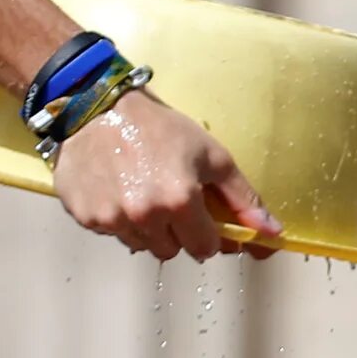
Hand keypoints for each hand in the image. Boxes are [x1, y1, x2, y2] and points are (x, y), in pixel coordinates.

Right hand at [51, 89, 282, 261]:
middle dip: (176, 232)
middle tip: (169, 199)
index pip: (204, 248)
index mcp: (179, 202)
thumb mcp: (211, 155)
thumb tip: (272, 231)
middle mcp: (144, 216)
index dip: (207, 234)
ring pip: (140, 244)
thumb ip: (242, 198)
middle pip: (171, 251)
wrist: (98, 106)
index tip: (201, 217)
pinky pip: (110, 232)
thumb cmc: (160, 127)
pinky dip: (117, 218)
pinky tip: (117, 189)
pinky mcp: (84, 217)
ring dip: (146, 228)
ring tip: (141, 190)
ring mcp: (111, 219)